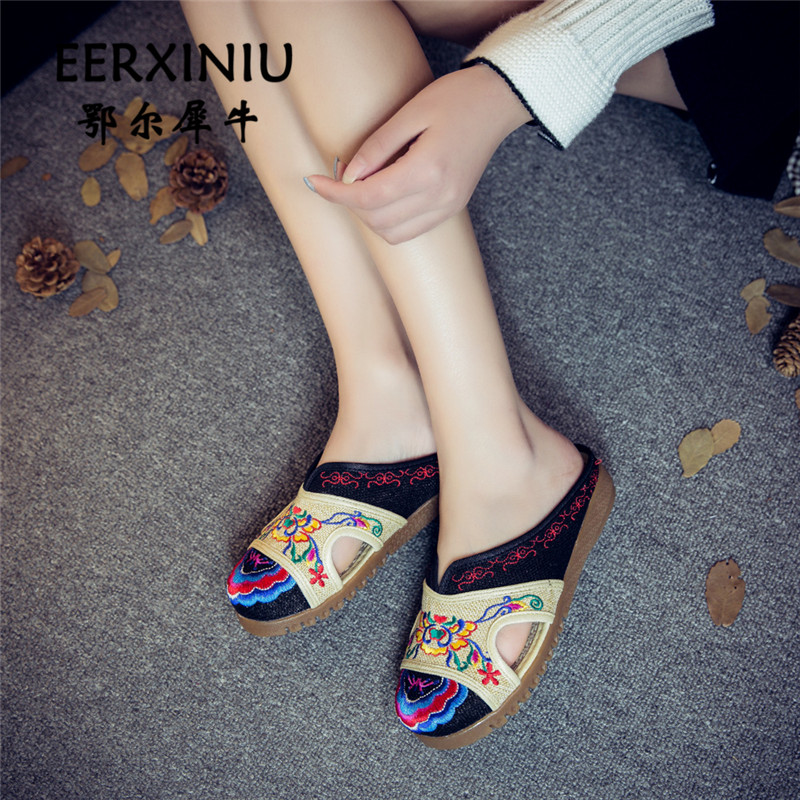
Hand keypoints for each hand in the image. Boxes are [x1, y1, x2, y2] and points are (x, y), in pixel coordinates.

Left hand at [304, 65, 530, 244]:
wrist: (498, 103)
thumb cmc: (456, 98)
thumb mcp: (410, 113)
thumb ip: (377, 147)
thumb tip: (347, 175)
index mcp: (427, 171)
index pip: (369, 197)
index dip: (336, 193)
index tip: (314, 182)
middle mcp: (439, 198)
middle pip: (377, 220)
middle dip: (350, 204)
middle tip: (338, 178)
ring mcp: (448, 208)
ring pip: (392, 234)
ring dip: (368, 216)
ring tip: (360, 187)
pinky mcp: (451, 210)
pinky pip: (410, 231)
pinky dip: (388, 221)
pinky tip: (381, 196)